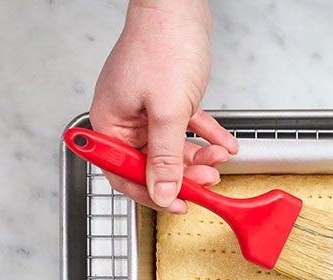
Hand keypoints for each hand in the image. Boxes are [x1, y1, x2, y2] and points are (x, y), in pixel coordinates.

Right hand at [89, 0, 237, 212]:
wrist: (178, 5)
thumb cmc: (164, 46)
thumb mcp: (168, 112)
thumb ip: (165, 158)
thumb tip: (162, 193)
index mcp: (111, 122)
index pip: (123, 173)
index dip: (151, 194)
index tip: (177, 206)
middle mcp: (124, 118)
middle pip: (150, 163)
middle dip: (183, 175)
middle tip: (207, 181)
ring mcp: (144, 107)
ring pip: (170, 147)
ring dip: (197, 157)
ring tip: (218, 159)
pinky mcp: (165, 97)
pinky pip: (184, 127)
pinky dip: (204, 136)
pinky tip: (222, 144)